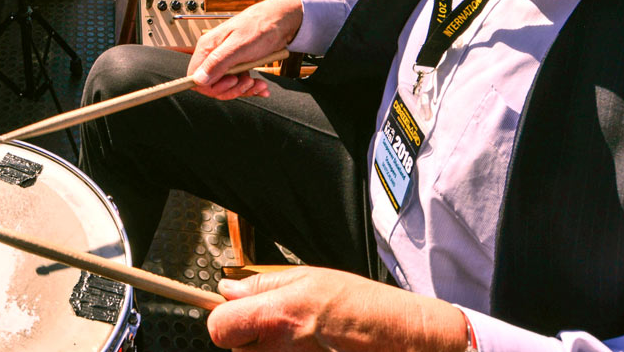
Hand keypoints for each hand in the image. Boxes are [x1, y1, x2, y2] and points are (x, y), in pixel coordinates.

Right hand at [187, 0, 302, 100]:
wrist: (281, 21)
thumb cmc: (261, 27)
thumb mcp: (239, 47)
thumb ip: (217, 62)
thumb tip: (198, 79)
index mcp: (208, 47)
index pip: (195, 76)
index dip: (211, 86)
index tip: (230, 83)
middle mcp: (214, 54)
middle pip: (212, 84)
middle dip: (232, 89)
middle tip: (247, 81)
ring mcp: (226, 60)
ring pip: (227, 86)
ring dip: (244, 89)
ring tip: (258, 83)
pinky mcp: (238, 64)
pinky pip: (239, 83)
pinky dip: (251, 87)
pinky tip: (261, 85)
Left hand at [208, 267, 466, 351]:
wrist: (404, 341)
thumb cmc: (363, 308)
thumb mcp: (310, 278)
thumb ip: (262, 284)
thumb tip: (228, 288)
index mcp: (276, 317)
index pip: (219, 327)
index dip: (224, 318)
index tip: (235, 312)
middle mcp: (278, 350)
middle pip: (235, 348)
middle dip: (249, 335)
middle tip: (278, 324)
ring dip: (269, 350)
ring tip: (302, 338)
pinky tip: (311, 350)